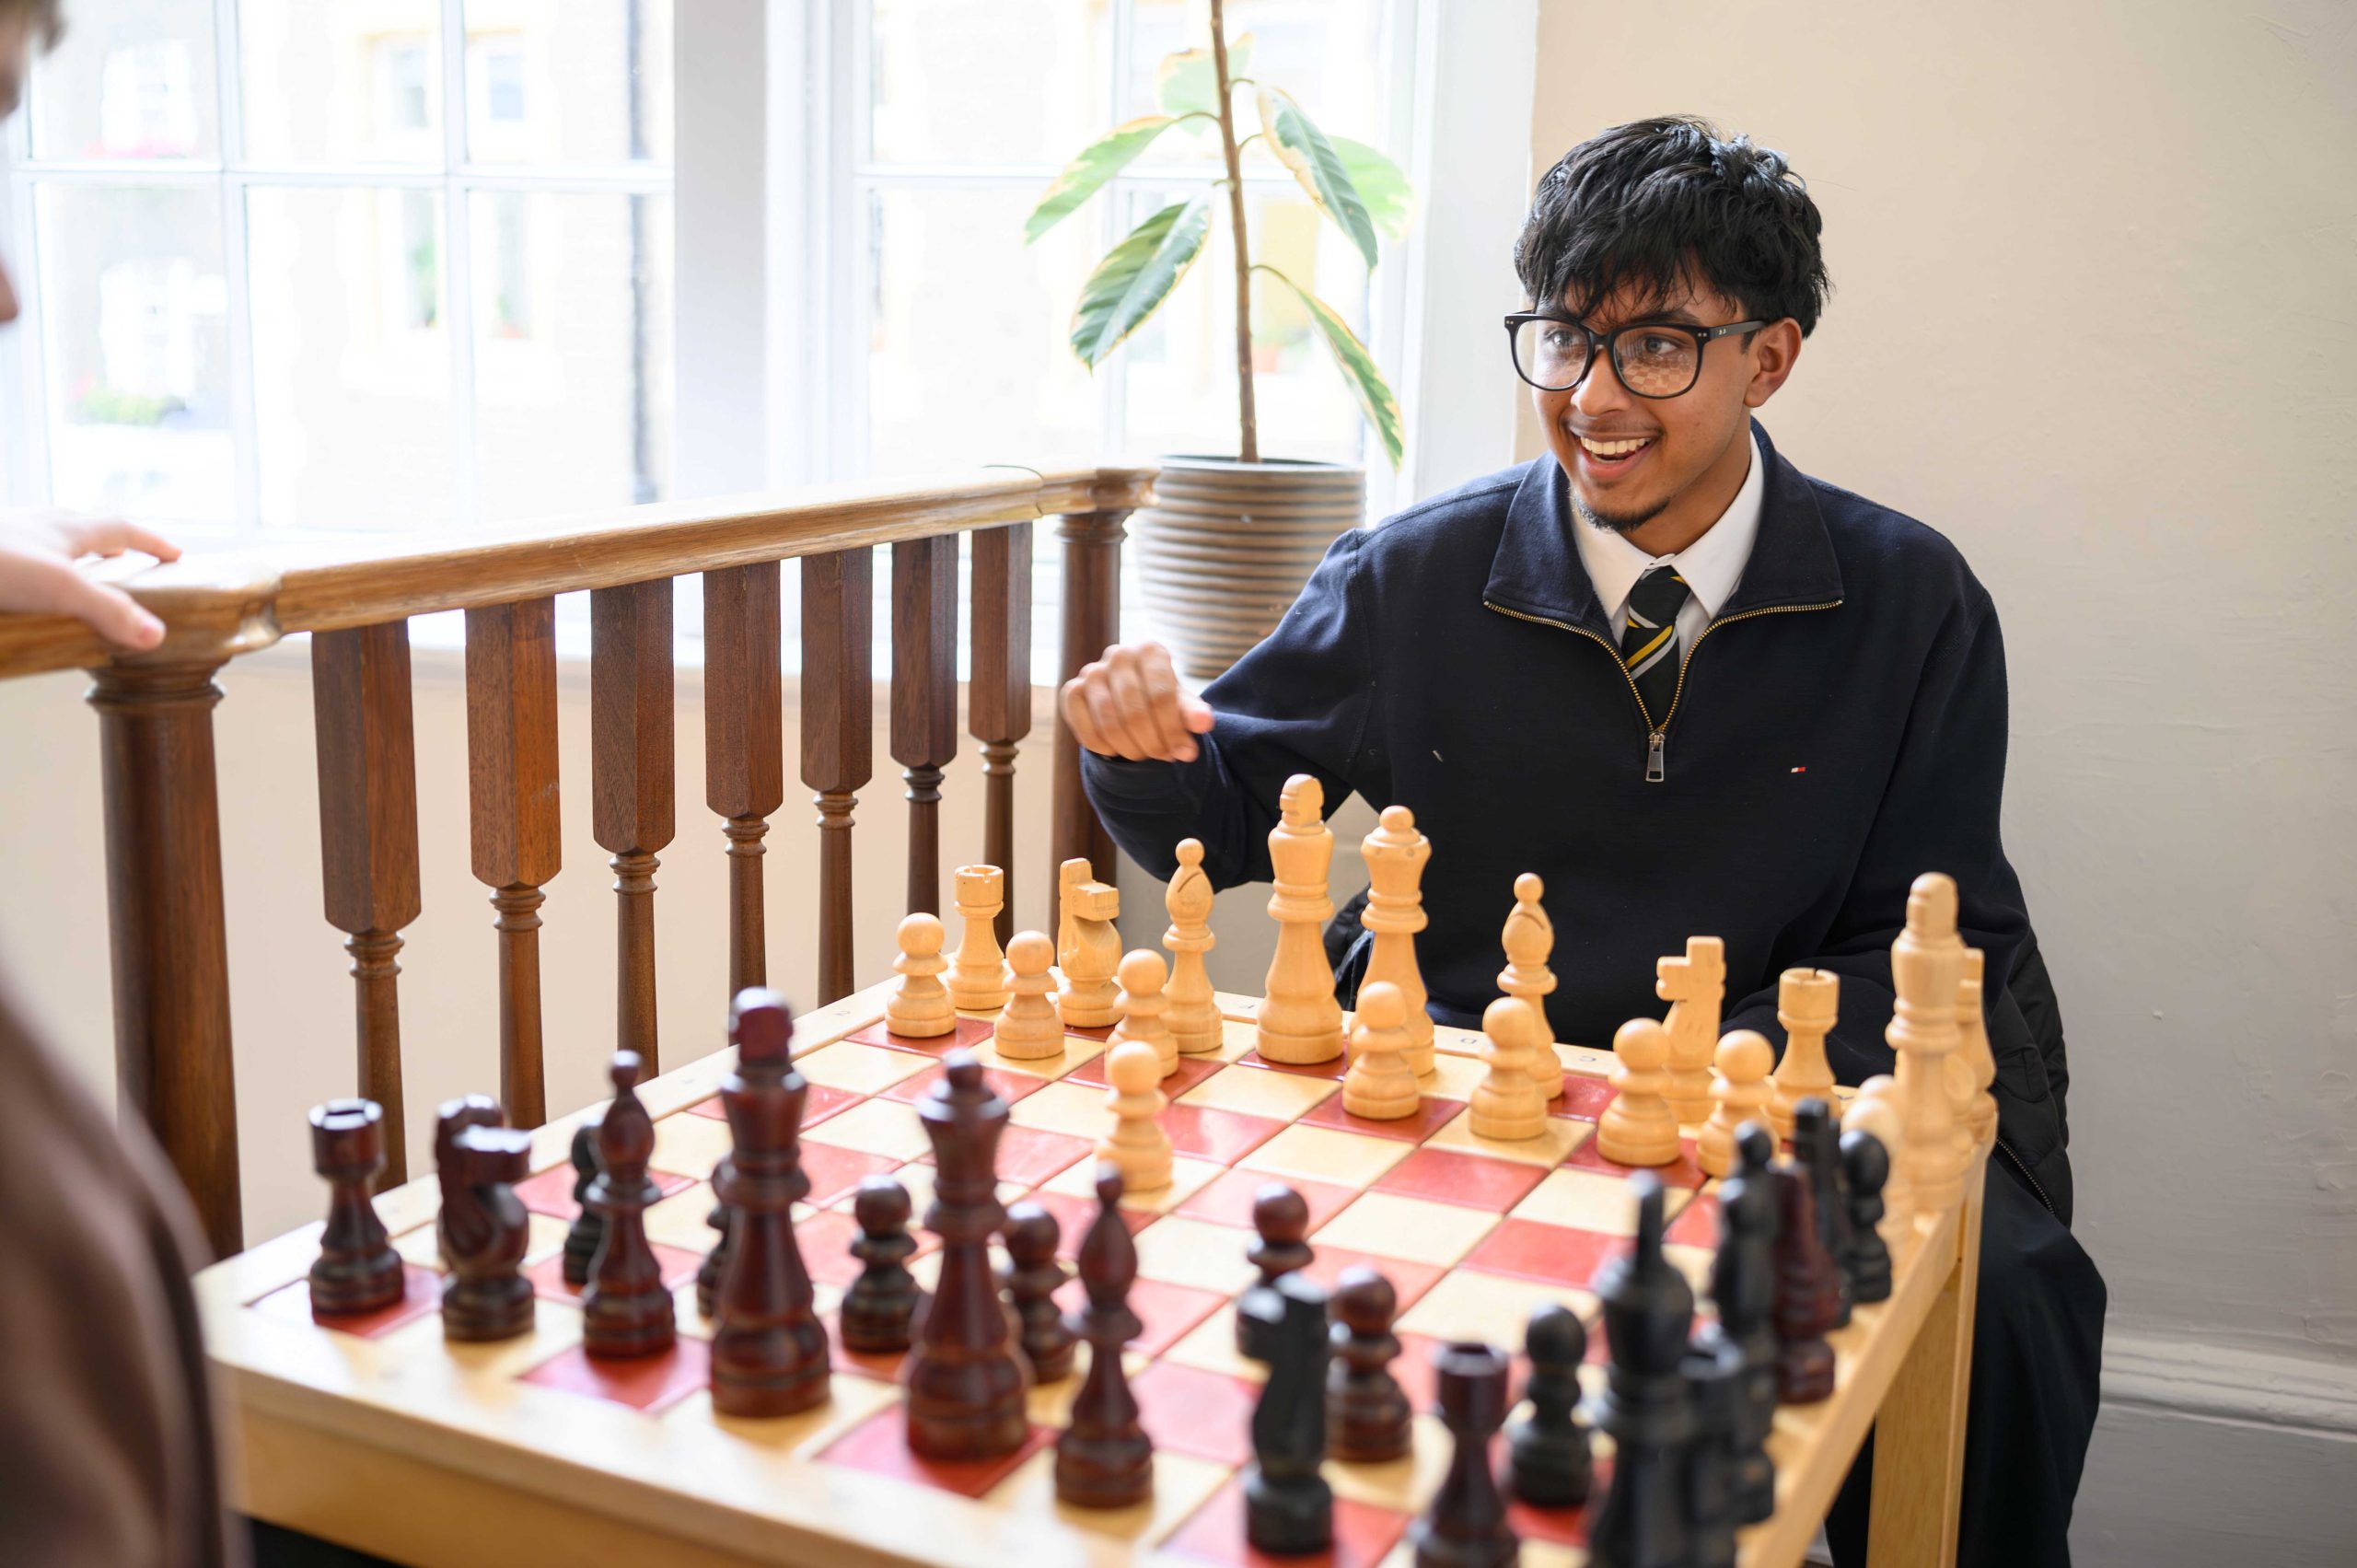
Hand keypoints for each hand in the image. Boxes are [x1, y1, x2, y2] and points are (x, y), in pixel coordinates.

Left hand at [0, 510, 181, 650]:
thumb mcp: (61, 588)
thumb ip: (108, 610)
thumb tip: (156, 635)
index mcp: (66, 530)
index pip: (121, 529)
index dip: (151, 541)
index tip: (175, 554)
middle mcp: (37, 526)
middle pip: (81, 528)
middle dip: (106, 542)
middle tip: (123, 557)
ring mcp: (7, 537)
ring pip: (46, 540)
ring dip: (68, 553)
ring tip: (76, 572)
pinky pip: (18, 558)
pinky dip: (33, 570)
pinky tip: (27, 588)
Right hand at [1060, 640, 1216, 762]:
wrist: (1131, 699)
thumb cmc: (1162, 700)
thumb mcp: (1182, 705)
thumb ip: (1194, 713)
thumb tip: (1204, 723)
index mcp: (1150, 650)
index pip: (1161, 696)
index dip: (1173, 731)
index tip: (1185, 752)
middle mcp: (1118, 654)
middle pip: (1135, 712)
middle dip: (1153, 743)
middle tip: (1164, 757)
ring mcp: (1091, 672)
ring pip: (1110, 723)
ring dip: (1130, 749)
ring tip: (1144, 755)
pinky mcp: (1072, 691)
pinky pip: (1087, 731)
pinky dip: (1105, 749)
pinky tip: (1118, 750)